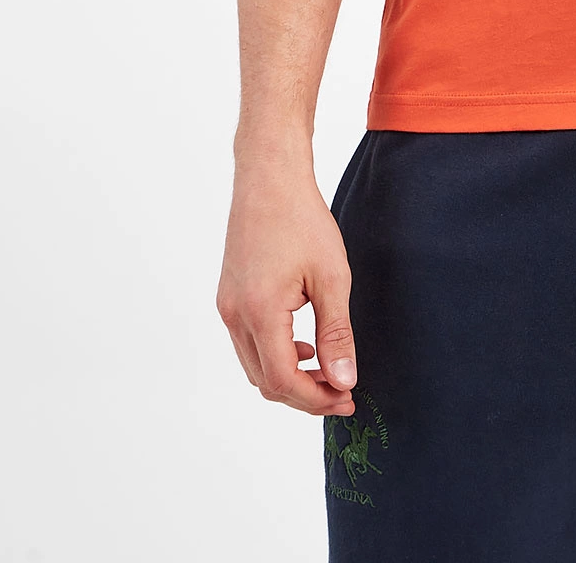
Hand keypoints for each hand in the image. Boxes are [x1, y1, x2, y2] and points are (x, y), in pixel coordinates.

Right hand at [216, 164, 357, 416]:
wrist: (269, 177)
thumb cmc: (302, 219)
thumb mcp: (331, 277)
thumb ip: (336, 333)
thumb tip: (344, 381)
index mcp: (259, 312)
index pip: (283, 381)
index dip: (316, 398)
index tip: (349, 397)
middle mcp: (235, 315)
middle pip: (265, 382)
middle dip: (305, 394)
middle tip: (343, 390)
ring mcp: (227, 306)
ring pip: (254, 366)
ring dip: (289, 376)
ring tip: (327, 369)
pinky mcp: (228, 297)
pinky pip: (248, 343)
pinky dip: (275, 354)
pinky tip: (303, 343)